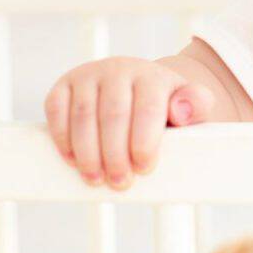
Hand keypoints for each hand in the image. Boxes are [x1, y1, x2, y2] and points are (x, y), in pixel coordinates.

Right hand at [44, 56, 215, 190]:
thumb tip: (182, 110)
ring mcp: (89, 75)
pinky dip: (62, 137)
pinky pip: (55, 109)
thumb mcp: (191, 106)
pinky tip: (73, 160)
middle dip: (115, 154)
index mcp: (152, 76)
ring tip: (96, 179)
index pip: (147, 109)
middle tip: (120, 182)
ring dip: (87, 151)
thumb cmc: (166, 106)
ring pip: (83, 114)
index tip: (145, 168)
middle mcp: (119, 69)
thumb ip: (197, 106)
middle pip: (114, 115)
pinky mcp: (64, 85)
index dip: (144, 142)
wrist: (140, 87)